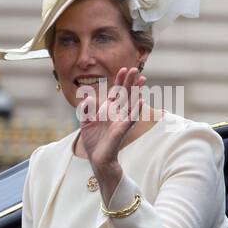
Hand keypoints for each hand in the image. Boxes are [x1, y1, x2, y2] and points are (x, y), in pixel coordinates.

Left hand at [77, 66, 147, 183]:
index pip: (116, 92)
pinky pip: (130, 118)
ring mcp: (121, 121)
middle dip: (130, 81)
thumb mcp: (85, 122)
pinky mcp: (121, 130)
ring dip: (136, 91)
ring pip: (131, 102)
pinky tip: (141, 100)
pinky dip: (136, 110)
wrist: (98, 159)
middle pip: (125, 94)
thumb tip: (87, 97)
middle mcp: (117, 113)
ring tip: (142, 79)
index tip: (124, 69)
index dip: (120, 80)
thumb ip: (86, 109)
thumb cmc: (94, 141)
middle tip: (136, 69)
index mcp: (109, 110)